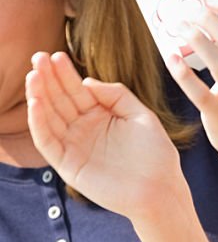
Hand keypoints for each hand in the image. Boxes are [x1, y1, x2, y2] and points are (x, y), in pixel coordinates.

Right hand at [26, 52, 183, 221]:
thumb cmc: (155, 152)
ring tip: (33, 76)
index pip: (78, 90)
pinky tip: (36, 104)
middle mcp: (84, 129)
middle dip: (48, 79)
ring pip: (50, 118)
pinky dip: (40, 124)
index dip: (66, 73)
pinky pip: (49, 142)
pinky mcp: (68, 165)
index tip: (56, 54)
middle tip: (38, 57)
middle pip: (61, 100)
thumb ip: (115, 94)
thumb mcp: (140, 113)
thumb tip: (87, 80)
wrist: (160, 186)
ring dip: (39, 97)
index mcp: (101, 115)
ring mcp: (74, 146)